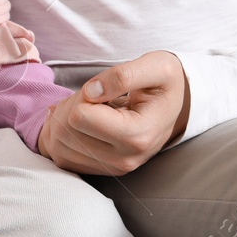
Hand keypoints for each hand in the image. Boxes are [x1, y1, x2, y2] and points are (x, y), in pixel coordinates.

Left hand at [36, 51, 190, 175]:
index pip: (79, 116)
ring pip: (59, 146)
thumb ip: (123, 75)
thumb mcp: (156, 66)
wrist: (177, 107)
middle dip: (70, 106)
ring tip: (87, 106)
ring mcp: (112, 168)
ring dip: (63, 121)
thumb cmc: (166, 83)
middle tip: (91, 94)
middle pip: (65, 132)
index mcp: (138, 135)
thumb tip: (91, 92)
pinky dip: (61, 136)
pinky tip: (78, 120)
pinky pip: (61, 157)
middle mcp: (125, 159)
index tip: (101, 87)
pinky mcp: (101, 170)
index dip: (83, 94)